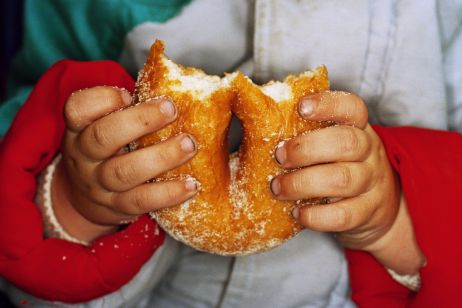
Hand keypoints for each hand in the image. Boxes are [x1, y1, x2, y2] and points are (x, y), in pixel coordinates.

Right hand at [52, 86, 197, 241]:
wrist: (84, 199)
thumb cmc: (107, 152)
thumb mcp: (104, 128)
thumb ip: (130, 110)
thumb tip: (179, 88)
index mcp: (79, 129)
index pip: (77, 109)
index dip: (101, 100)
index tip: (127, 95)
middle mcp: (85, 157)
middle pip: (103, 137)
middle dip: (140, 120)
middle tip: (171, 109)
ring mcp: (100, 185)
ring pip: (125, 172)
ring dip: (161, 157)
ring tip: (190, 145)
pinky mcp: (118, 207)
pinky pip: (143, 201)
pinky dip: (169, 193)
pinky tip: (191, 184)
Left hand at [271, 91, 424, 273]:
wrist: (382, 208)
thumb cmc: (341, 167)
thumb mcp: (332, 144)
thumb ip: (305, 132)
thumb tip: (256, 120)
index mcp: (358, 128)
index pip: (351, 107)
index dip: (327, 104)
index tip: (301, 107)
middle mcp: (369, 152)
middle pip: (346, 142)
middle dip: (305, 149)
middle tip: (279, 157)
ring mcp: (371, 183)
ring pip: (342, 180)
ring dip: (302, 183)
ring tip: (278, 188)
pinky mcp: (367, 213)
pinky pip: (341, 215)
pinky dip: (315, 216)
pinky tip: (297, 212)